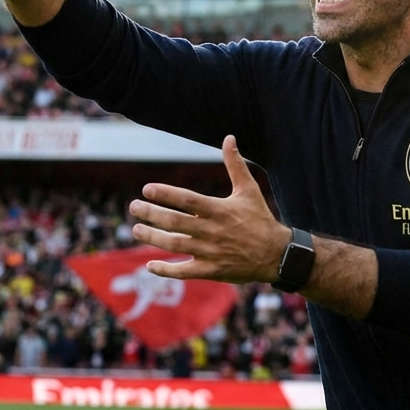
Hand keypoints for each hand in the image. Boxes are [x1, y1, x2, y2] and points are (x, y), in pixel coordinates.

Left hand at [130, 135, 289, 282]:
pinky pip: (183, 272)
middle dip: (151, 214)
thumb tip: (229, 137)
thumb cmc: (260, 219)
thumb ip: (235, 164)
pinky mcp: (211, 270)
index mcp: (219, 210)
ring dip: (152, 238)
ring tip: (136, 230)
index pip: (187, 200)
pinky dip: (166, 270)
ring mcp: (210, 252)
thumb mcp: (249, 189)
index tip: (147, 189)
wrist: (276, 254)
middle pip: (174, 222)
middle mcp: (212, 231)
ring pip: (174, 245)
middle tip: (133, 207)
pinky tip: (150, 265)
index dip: (165, 194)